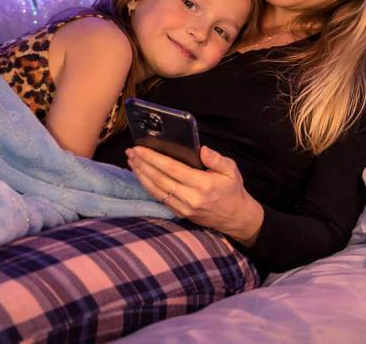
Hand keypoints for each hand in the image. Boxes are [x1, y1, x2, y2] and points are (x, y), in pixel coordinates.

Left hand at [126, 145, 263, 245]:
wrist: (236, 217)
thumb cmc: (232, 189)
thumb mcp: (232, 170)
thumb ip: (217, 159)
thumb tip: (201, 149)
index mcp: (203, 184)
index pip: (172, 169)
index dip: (153, 158)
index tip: (140, 148)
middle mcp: (191, 198)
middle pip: (160, 179)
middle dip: (142, 164)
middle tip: (130, 151)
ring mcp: (184, 208)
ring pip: (156, 190)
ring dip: (141, 175)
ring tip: (131, 161)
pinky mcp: (180, 213)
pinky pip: (159, 199)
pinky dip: (147, 186)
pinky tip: (141, 176)